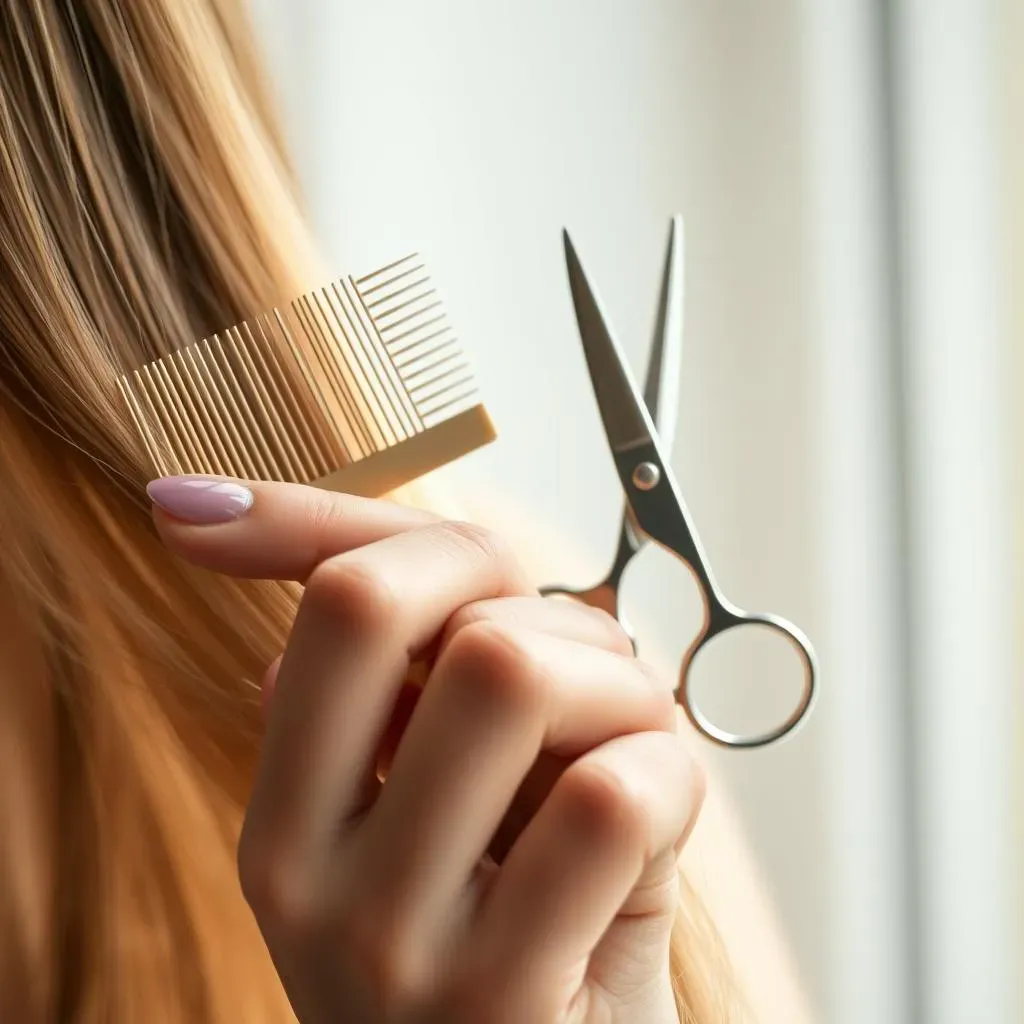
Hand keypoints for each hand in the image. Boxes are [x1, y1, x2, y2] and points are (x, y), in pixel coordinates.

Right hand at [149, 476, 703, 1022]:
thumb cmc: (498, 942)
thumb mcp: (418, 818)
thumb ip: (372, 687)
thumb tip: (224, 516)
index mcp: (286, 813)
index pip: (337, 597)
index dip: (430, 536)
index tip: (484, 562)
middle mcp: (313, 876)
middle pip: (428, 614)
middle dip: (540, 601)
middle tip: (578, 666)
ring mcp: (402, 947)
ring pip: (521, 675)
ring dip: (617, 685)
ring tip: (621, 747)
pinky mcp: (507, 1005)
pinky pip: (615, 791)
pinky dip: (669, 773)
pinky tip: (653, 826)